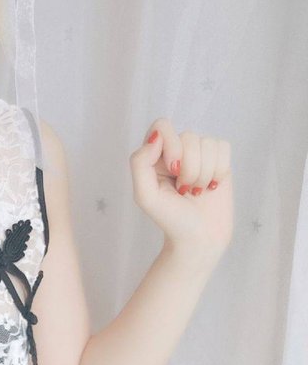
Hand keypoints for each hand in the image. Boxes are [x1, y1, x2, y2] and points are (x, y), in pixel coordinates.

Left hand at [130, 119, 233, 259]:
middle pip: (189, 136)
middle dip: (189, 167)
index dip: (172, 146)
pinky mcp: (219, 160)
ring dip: (204, 173)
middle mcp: (176, 150)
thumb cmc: (170, 218)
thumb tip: (157, 136)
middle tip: (184, 189)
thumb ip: (140, 162)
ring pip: (208, 143)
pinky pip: (223, 148)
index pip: (162, 126)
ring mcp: (198, 154)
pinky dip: (219, 170)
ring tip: (196, 190)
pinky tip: (212, 186)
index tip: (172, 171)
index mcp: (153, 154)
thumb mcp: (145, 195)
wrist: (199, 237)